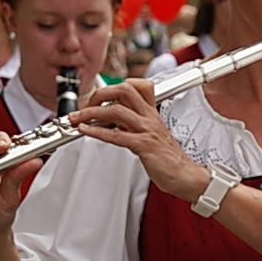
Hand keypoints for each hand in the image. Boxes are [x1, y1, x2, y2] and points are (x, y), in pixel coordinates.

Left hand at [69, 79, 207, 202]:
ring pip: (117, 111)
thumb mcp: (152, 133)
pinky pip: (117, 135)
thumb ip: (135, 124)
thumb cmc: (168, 158)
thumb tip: (112, 120)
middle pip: (125, 91)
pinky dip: (97, 132)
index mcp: (152, 113)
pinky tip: (85, 131)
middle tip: (85, 105)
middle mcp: (149, 117)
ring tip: (77, 118)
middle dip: (100, 94)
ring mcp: (147, 130)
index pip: (138, 85)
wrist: (184, 175)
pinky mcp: (144, 146)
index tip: (99, 96)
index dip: (116, 86)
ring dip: (91, 113)